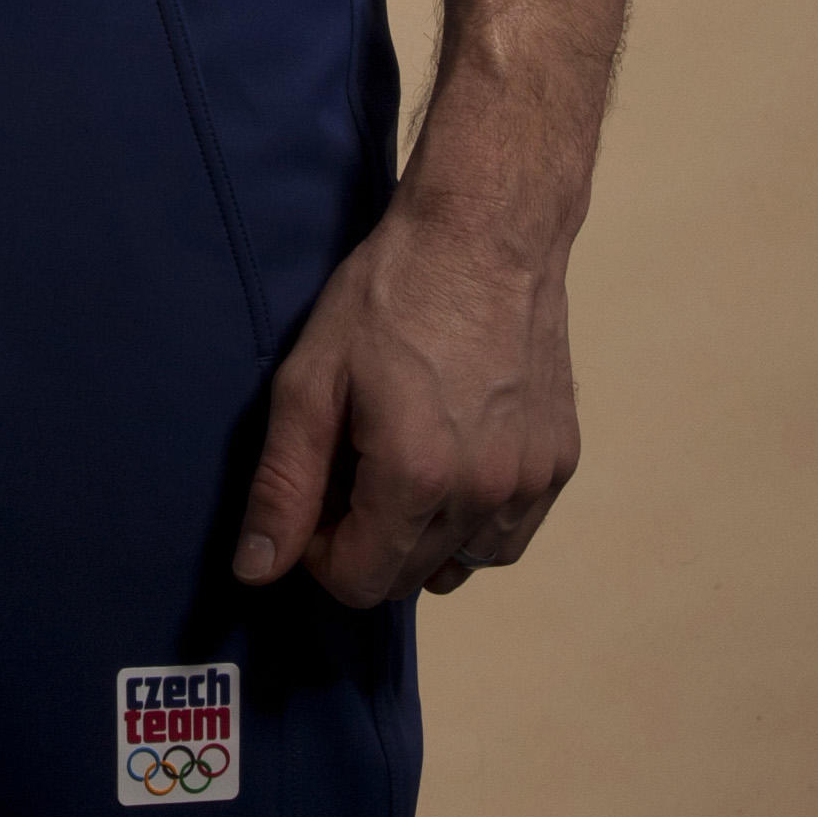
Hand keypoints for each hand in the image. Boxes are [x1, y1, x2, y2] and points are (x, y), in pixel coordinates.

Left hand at [229, 191, 581, 609]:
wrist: (488, 232)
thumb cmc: (390, 293)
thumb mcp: (311, 379)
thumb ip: (283, 485)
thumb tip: (256, 572)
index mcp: (416, 478)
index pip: (360, 584)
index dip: (321, 553)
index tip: (317, 497)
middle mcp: (483, 494)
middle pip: (409, 578)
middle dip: (367, 542)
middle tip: (353, 468)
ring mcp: (531, 481)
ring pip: (463, 564)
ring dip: (423, 538)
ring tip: (403, 466)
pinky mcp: (562, 462)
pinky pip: (509, 534)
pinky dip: (475, 522)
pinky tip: (453, 465)